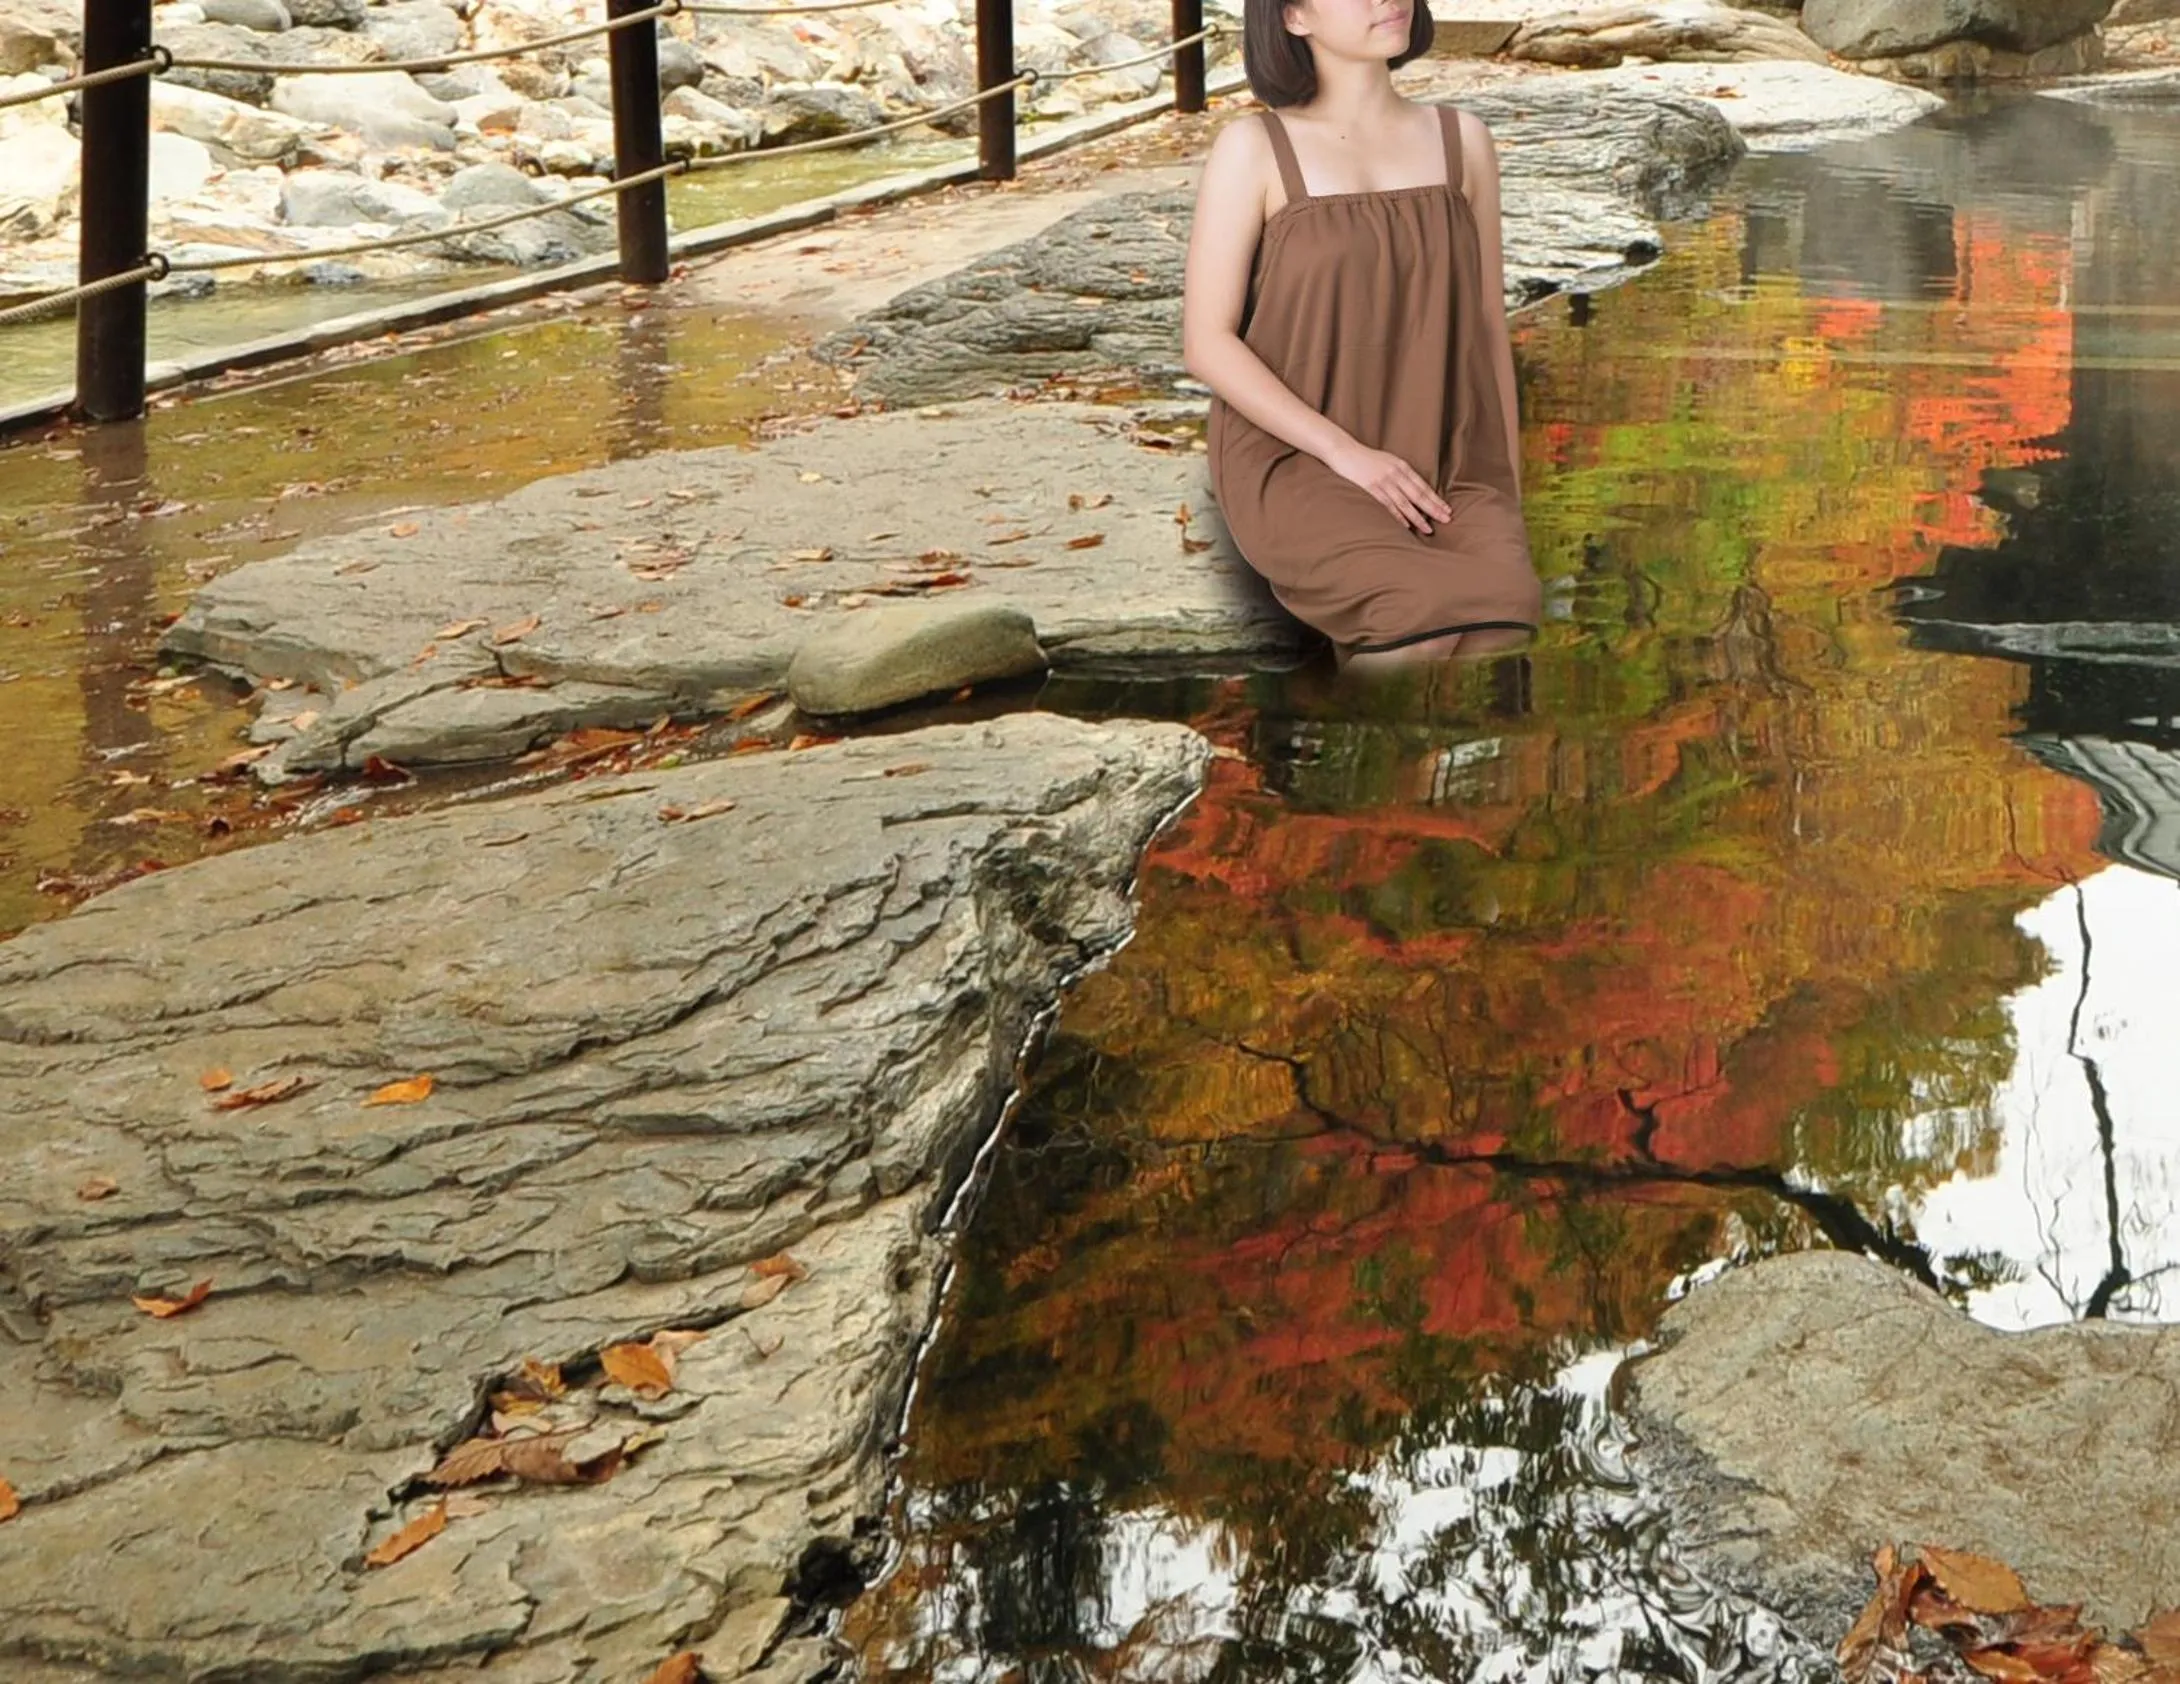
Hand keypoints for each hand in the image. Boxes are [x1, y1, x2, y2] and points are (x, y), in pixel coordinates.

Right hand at [1325, 440, 1453, 535]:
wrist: (1344, 451)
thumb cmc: (1364, 458)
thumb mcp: (1387, 461)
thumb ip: (1399, 473)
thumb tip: (1412, 489)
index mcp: (1401, 466)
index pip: (1422, 486)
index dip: (1435, 499)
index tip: (1446, 509)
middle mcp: (1395, 473)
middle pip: (1418, 495)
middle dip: (1433, 508)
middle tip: (1446, 520)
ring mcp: (1383, 481)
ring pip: (1405, 503)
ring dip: (1418, 517)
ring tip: (1428, 529)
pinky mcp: (1370, 488)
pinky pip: (1387, 505)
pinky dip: (1398, 517)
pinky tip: (1406, 526)